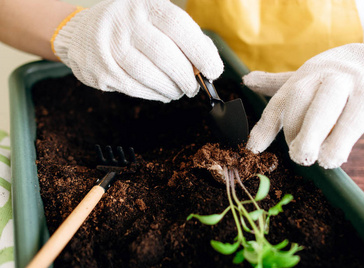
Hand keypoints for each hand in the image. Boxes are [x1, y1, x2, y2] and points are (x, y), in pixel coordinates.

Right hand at [52, 0, 222, 101]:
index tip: (213, 70)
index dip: (201, 51)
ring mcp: (110, 46)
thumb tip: (210, 62)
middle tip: (194, 86)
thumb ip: (184, 36)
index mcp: (145, 4)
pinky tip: (163, 93)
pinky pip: (136, 89)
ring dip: (172, 88)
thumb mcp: (155, 18)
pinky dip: (155, 94)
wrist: (81, 32)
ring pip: (150, 76)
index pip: (179, 26)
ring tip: (179, 90)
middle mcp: (125, 22)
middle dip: (187, 77)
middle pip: (165, 56)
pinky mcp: (102, 70)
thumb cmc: (130, 26)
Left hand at [244, 43, 363, 168]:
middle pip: (303, 99)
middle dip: (298, 129)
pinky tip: (338, 156)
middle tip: (299, 157)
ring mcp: (348, 82)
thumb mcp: (306, 79)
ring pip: (329, 108)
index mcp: (304, 75)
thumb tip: (246, 80)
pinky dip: (344, 140)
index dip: (265, 126)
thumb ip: (277, 85)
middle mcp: (322, 75)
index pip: (280, 102)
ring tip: (322, 160)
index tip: (253, 148)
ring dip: (324, 138)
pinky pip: (355, 119)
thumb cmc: (335, 79)